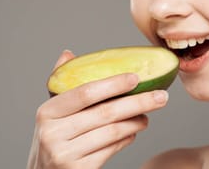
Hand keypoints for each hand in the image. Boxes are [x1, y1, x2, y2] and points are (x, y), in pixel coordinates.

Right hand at [27, 50, 168, 168]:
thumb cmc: (52, 137)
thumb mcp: (51, 113)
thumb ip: (60, 83)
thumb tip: (68, 53)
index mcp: (47, 112)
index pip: (85, 92)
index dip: (113, 84)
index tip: (137, 77)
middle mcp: (53, 133)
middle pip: (105, 112)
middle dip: (138, 102)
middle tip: (161, 96)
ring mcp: (65, 155)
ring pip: (112, 132)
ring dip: (136, 122)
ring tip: (147, 116)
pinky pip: (110, 150)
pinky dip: (126, 139)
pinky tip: (133, 132)